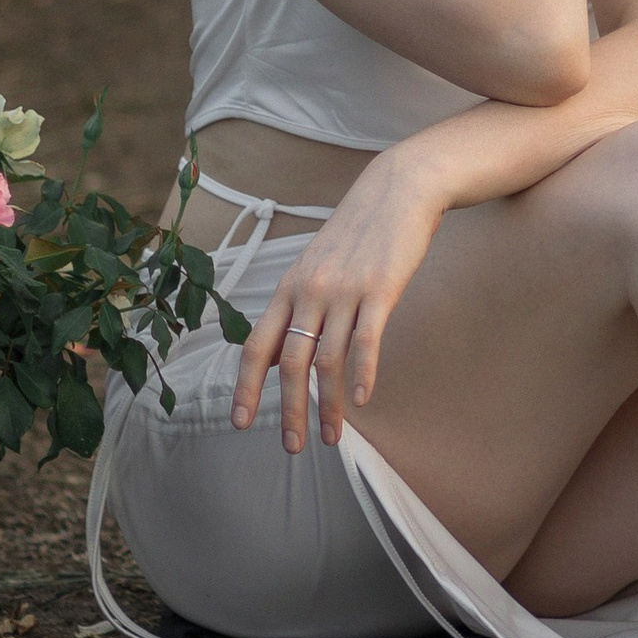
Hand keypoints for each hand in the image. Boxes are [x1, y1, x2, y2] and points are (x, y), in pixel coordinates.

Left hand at [230, 152, 442, 450]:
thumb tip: (287, 351)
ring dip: (328, 405)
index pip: (257, 345)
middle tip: (292, 447)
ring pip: (328, 361)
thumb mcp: (317, 264)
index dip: (246, 386)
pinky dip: (362, 374)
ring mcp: (344, 291)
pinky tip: (361, 400)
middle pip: (290, 363)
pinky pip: (367, 340)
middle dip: (289, 411)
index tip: (240, 422)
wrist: (397, 190)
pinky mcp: (380, 289)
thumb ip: (301, 304)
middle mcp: (310, 291)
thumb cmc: (358, 233)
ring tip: (332, 437)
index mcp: (289, 288)